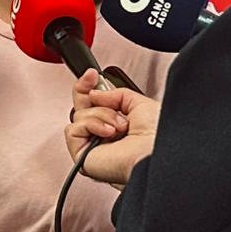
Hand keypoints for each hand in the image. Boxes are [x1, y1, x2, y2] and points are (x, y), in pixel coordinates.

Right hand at [65, 69, 160, 186]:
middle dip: (84, 91)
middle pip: (80, 108)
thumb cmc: (157, 137)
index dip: (89, 88)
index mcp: (118, 128)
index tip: (92, 75)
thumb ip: (116, 93)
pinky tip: (108, 133)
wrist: (156, 154)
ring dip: (101, 114)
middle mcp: (104, 138)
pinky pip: (73, 130)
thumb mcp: (140, 103)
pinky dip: (91, 125)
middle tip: (91, 81)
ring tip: (120, 125)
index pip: (94, 105)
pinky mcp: (82, 156)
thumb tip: (94, 94)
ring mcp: (93, 147)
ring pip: (79, 116)